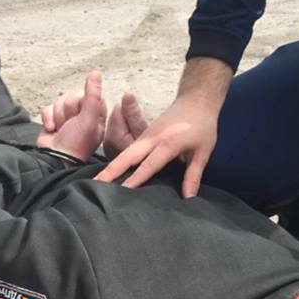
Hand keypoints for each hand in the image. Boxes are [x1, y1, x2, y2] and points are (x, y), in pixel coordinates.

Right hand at [37, 71, 106, 161]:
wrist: (56, 159)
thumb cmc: (76, 144)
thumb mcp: (88, 119)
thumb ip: (92, 96)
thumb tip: (95, 74)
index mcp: (96, 114)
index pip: (88, 93)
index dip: (81, 102)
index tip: (82, 117)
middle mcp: (83, 115)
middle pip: (71, 96)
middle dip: (68, 111)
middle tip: (70, 126)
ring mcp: (67, 117)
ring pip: (59, 100)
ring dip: (58, 116)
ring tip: (61, 130)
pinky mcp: (53, 119)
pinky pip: (48, 107)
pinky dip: (48, 118)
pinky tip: (52, 130)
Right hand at [95, 57, 232, 195]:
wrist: (196, 99)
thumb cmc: (202, 126)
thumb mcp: (203, 152)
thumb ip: (193, 176)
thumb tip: (188, 199)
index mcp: (168, 143)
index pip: (149, 165)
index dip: (136, 179)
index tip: (123, 191)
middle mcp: (152, 139)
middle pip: (127, 157)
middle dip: (111, 171)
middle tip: (95, 185)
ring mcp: (146, 136)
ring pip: (124, 153)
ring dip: (110, 167)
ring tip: (95, 182)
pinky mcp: (144, 136)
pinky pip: (127, 150)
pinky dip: (117, 161)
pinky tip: (109, 173)